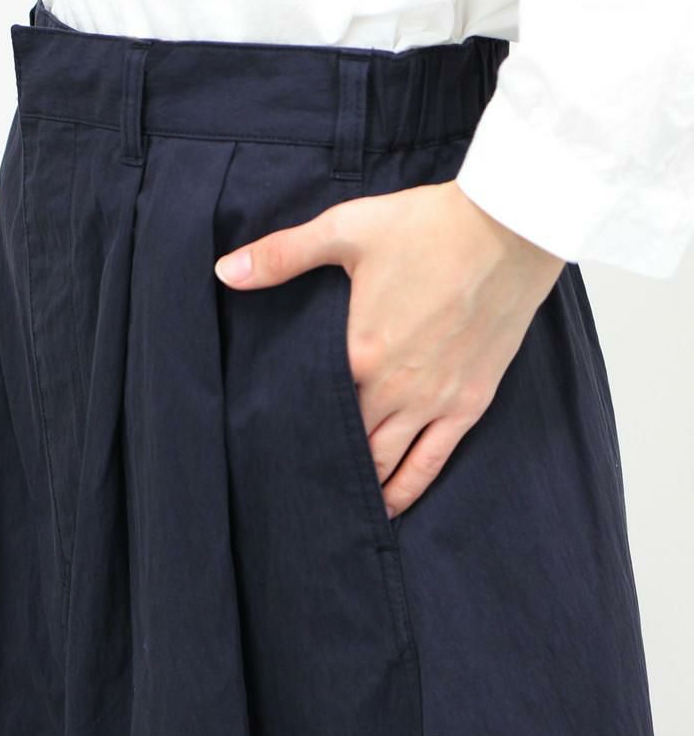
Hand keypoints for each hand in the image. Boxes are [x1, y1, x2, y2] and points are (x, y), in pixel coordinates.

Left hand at [214, 180, 564, 518]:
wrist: (510, 228)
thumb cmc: (429, 227)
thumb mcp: (346, 230)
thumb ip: (282, 255)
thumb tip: (224, 271)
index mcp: (358, 352)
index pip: (312, 406)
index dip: (291, 428)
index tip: (269, 445)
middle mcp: (394, 388)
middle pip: (347, 441)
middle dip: (322, 462)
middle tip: (296, 485)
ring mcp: (434, 401)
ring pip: (387, 462)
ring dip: (361, 485)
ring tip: (337, 506)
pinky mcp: (470, 403)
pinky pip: (434, 462)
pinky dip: (409, 489)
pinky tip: (392, 508)